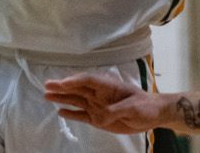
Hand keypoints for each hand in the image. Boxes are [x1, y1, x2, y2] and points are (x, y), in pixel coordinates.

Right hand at [45, 73, 166, 134]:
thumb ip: (117, 110)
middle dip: (63, 86)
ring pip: (76, 100)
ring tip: (46, 95)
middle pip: (78, 89)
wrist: (153, 115)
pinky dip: (71, 114)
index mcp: (109, 86)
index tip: (63, 83)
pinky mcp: (99, 119)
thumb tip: (101, 117)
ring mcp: (98, 106)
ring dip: (62, 98)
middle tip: (47, 85)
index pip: (89, 81)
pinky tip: (60, 111)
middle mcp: (100, 95)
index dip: (75, 81)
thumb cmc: (145, 106)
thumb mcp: (133, 107)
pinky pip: (82, 115)